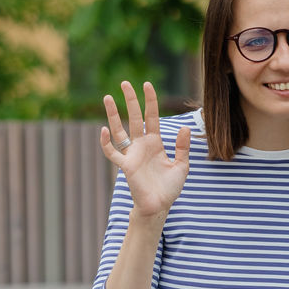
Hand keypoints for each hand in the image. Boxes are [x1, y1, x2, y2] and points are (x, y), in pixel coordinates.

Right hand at [100, 81, 189, 217]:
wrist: (159, 206)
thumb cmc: (169, 188)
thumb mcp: (182, 166)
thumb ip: (182, 147)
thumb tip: (185, 127)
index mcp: (155, 143)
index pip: (152, 117)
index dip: (150, 101)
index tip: (147, 84)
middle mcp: (142, 145)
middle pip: (135, 117)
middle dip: (130, 100)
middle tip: (124, 83)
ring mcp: (132, 154)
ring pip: (120, 130)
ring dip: (113, 114)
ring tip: (106, 97)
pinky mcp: (126, 165)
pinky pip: (113, 152)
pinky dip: (106, 143)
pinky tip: (103, 130)